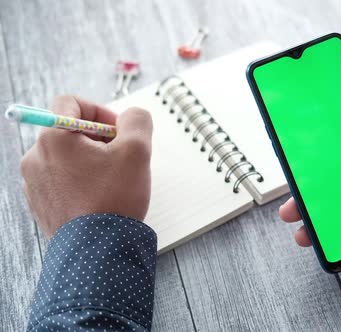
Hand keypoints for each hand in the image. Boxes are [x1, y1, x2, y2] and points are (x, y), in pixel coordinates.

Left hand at [20, 96, 152, 237]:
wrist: (97, 251)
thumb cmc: (114, 200)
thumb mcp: (137, 151)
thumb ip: (137, 121)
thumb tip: (131, 116)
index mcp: (54, 138)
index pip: (70, 102)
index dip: (99, 110)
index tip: (117, 130)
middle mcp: (36, 157)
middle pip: (68, 131)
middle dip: (98, 138)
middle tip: (121, 157)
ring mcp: (34, 183)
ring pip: (65, 157)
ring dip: (90, 160)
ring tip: (112, 180)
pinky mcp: (40, 204)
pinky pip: (60, 180)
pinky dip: (80, 181)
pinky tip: (100, 197)